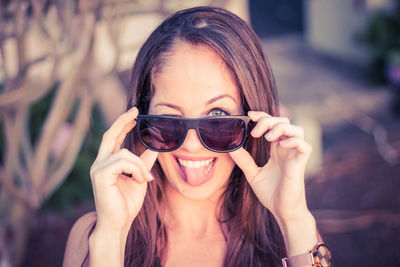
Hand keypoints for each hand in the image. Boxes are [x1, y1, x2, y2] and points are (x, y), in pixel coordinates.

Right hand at [90, 107, 157, 232]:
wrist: (118, 224)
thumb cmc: (127, 203)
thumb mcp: (139, 178)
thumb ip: (143, 162)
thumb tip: (153, 147)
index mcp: (108, 163)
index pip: (113, 138)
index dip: (122, 124)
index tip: (134, 114)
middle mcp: (100, 163)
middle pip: (109, 135)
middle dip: (122, 121)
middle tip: (135, 112)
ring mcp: (97, 168)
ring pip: (124, 153)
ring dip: (140, 165)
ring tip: (146, 179)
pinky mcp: (100, 175)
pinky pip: (123, 162)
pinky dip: (136, 169)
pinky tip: (140, 180)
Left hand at [229, 111, 311, 223]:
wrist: (282, 211)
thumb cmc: (271, 193)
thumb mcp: (252, 173)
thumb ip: (243, 160)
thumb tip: (230, 147)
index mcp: (276, 149)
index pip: (273, 124)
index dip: (263, 116)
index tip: (249, 115)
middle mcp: (286, 149)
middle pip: (284, 122)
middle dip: (269, 120)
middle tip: (255, 132)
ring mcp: (294, 155)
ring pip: (297, 129)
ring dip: (281, 128)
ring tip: (267, 137)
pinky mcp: (301, 164)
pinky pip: (304, 145)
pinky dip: (294, 141)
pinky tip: (280, 145)